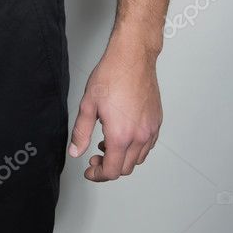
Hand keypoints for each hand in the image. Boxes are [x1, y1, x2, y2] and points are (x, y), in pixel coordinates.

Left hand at [68, 30, 162, 180]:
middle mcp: (139, 136)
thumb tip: (76, 151)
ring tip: (107, 144)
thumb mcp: (88, 104)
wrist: (132, 57)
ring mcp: (151, 129)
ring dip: (123, 158)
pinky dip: (135, 148)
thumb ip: (81, 132)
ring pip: (139, 159)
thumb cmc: (111, 75)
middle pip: (126, 168)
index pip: (112, 171)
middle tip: (94, 157)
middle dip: (109, 167)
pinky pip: (148, 145)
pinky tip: (123, 135)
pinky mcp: (157, 121)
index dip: (98, 175)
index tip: (90, 171)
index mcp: (120, 135)